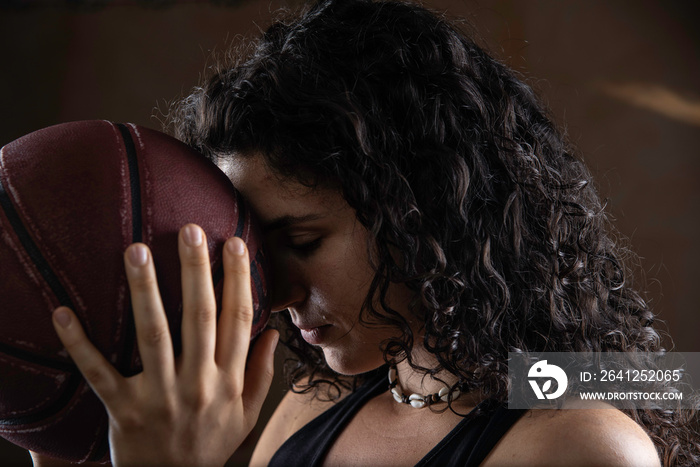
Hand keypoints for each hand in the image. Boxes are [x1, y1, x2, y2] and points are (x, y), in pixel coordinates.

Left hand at [51, 224, 278, 466]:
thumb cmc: (209, 445)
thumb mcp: (246, 415)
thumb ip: (261, 373)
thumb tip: (273, 331)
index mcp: (228, 380)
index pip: (238, 319)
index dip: (238, 279)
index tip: (234, 243)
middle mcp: (198, 383)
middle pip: (199, 318)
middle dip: (196, 271)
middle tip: (191, 230)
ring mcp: (159, 396)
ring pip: (152, 335)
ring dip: (145, 291)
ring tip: (137, 250)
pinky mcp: (123, 408)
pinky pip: (99, 372)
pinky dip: (79, 343)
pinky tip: (65, 311)